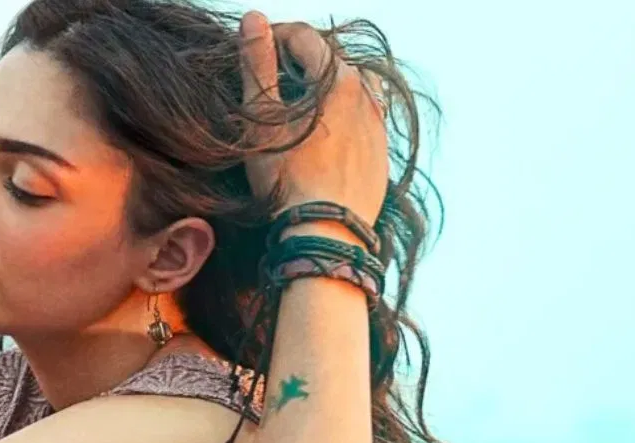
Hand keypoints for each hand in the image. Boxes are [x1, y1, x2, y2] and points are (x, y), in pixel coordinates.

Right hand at [239, 12, 389, 226]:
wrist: (326, 230)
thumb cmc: (287, 176)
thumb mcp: (262, 119)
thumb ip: (257, 64)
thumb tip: (254, 17)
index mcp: (337, 79)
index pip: (304, 37)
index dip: (274, 37)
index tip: (253, 50)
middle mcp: (365, 94)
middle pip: (328, 59)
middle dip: (298, 61)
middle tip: (270, 78)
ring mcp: (377, 123)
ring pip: (349, 87)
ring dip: (322, 87)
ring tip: (297, 106)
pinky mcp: (381, 150)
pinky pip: (362, 117)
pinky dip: (340, 113)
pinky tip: (320, 134)